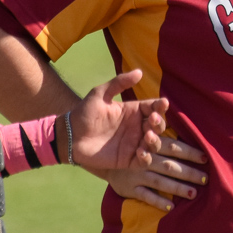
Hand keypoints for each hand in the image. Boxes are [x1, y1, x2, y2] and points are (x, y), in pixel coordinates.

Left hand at [68, 71, 199, 170]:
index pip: (153, 108)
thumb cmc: (84, 113)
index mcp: (133, 112)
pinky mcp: (128, 160)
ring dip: (156, 140)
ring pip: (154, 144)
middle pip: (158, 126)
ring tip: (148, 136)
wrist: (69, 136)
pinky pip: (143, 161)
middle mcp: (137, 128)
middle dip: (160, 123)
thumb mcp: (100, 93)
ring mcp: (134, 144)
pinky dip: (147, 158)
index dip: (161, 106)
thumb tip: (140, 71)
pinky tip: (141, 152)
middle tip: (153, 120)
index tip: (163, 104)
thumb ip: (119, 82)